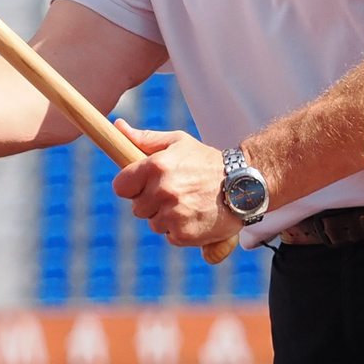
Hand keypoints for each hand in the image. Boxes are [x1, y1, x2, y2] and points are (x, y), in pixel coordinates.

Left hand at [111, 122, 241, 247]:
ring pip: (153, 224)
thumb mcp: (177, 143)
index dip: (131, 187)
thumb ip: (145, 139)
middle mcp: (162, 191)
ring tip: (188, 204)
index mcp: (156, 166)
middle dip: (151, 203)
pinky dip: (181, 231)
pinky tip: (196, 217)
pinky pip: (170, 237)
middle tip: (174, 193)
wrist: (244, 183)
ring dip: (166, 218)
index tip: (143, 186)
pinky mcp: (184, 234)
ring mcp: (173, 214)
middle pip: (137, 208)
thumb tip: (118, 127)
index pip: (121, 186)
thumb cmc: (206, 161)